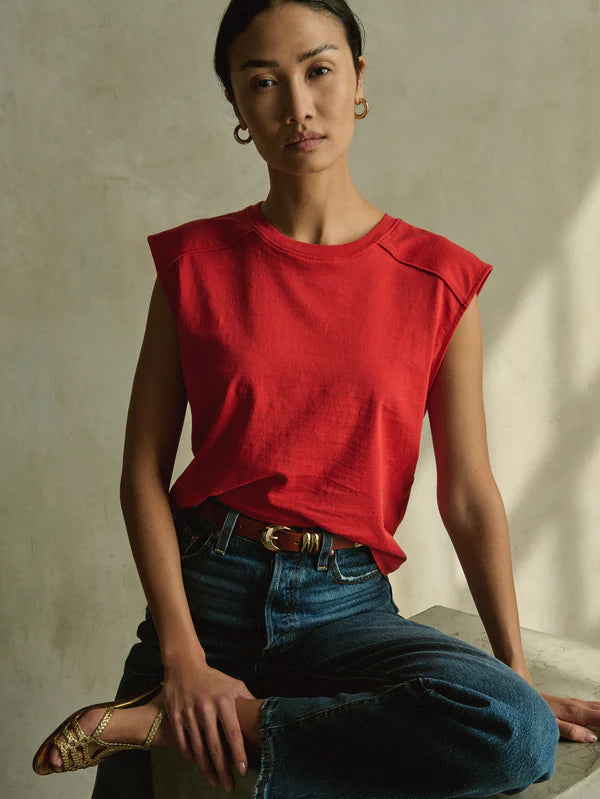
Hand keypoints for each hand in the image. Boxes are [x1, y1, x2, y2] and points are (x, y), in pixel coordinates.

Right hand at [162, 651, 255, 790]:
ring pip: (198, 748)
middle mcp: (206, 708)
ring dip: (206, 768)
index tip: (242, 770)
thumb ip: (247, 700)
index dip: (238, 753)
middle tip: (228, 785)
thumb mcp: (233, 684)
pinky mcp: (175, 716)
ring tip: (214, 781)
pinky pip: (182, 742)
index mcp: (223, 700)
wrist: (184, 666)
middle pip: (215, 746)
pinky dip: (190, 756)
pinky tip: (197, 765)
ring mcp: (188, 713)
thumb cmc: (213, 678)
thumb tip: (264, 714)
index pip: (233, 732)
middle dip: (222, 769)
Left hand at [537, 692, 599, 743]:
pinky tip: (599, 713)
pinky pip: (593, 705)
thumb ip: (572, 731)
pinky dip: (599, 709)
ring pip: (598, 706)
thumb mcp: (553, 725)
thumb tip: (592, 737)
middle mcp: (579, 705)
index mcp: (577, 712)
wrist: (527, 698)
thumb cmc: (538, 712)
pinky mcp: (574, 703)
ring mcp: (577, 703)